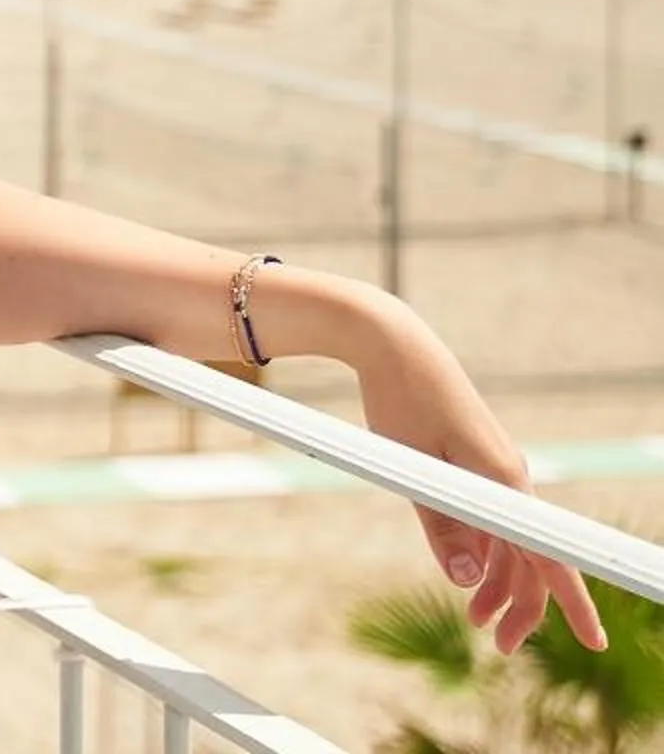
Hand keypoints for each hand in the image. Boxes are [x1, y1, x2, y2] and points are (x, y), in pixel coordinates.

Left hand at [355, 329, 608, 655]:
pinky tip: (468, 572)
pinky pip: (496, 520)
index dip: (572, 603)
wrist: (396, 345)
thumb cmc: (401, 401)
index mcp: (504, 481)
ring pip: (512, 542)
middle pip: (532, 558)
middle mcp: (511, 478)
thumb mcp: (413, 469)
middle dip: (522, 606)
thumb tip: (466, 578)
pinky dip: (486, 551)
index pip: (550, 555)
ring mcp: (498, 471)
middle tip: (496, 644)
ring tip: (476, 618)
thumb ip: (440, 524)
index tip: (593, 640)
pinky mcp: (480, 463)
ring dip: (500, 583)